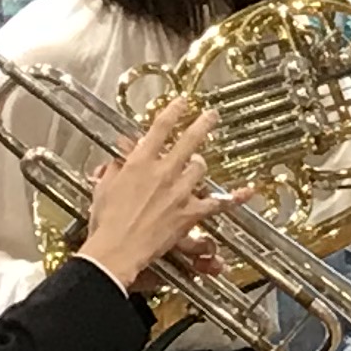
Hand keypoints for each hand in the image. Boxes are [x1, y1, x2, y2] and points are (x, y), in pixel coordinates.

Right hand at [77, 97, 218, 295]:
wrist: (116, 250)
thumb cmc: (106, 223)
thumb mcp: (103, 189)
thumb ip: (113, 170)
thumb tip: (117, 160)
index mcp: (139, 163)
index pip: (159, 128)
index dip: (173, 111)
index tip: (182, 101)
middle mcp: (162, 172)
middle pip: (189, 140)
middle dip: (203, 124)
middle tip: (211, 115)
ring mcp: (179, 191)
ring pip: (200, 167)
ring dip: (199, 165)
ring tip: (198, 162)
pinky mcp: (190, 212)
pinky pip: (217, 202)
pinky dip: (233, 197)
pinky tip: (246, 191)